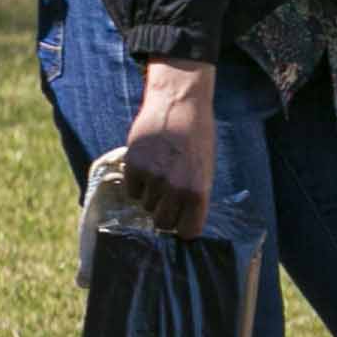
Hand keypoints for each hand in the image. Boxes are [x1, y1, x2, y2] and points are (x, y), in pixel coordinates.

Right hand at [123, 58, 219, 236]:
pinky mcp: (133, 165)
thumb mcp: (205, 170)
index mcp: (198, 192)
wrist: (180, 104)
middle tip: (167, 197)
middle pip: (162, 223)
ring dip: (150, 194)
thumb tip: (181, 222)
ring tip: (160, 171)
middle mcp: (175, 188)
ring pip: (145, 205)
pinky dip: (137, 183)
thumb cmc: (197, 138)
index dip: (183, 227)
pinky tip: (147, 165)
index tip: (181, 221)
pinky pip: (131, 191)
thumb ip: (194, 197)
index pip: (187, 231)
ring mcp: (153, 177)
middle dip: (164, 213)